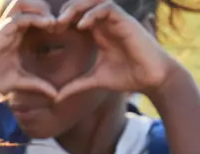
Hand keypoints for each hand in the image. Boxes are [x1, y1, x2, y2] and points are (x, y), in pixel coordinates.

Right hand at [0, 1, 57, 105]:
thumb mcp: (21, 81)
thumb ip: (39, 84)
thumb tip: (57, 95)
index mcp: (17, 34)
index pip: (35, 14)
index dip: (52, 18)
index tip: (66, 30)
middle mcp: (11, 27)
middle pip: (30, 2)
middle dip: (48, 9)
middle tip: (60, 25)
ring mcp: (4, 27)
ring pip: (24, 2)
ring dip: (41, 8)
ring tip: (53, 23)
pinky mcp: (0, 31)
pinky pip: (20, 15)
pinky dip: (36, 17)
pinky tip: (48, 25)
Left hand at [54, 0, 180, 101]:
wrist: (151, 78)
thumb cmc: (127, 76)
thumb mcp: (94, 81)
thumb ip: (75, 86)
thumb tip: (55, 99)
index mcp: (97, 32)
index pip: (75, 17)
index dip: (61, 22)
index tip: (48, 34)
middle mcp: (105, 23)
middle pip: (81, 5)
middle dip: (64, 12)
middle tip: (51, 26)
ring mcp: (115, 20)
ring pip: (93, 1)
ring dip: (76, 8)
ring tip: (62, 22)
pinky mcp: (125, 20)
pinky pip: (107, 8)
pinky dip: (93, 13)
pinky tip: (82, 26)